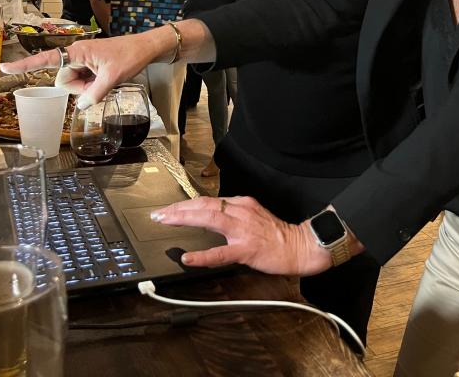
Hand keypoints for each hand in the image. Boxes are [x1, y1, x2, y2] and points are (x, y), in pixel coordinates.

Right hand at [0, 29, 172, 107]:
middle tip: (101, 80)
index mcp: (77, 51)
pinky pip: (83, 82)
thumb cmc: (130, 56)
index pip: (45, 60)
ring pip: (73, 83)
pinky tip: (105, 79)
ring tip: (106, 78)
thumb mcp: (113, 77)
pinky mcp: (89, 65)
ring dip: (88, 87)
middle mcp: (75, 54)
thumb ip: (95, 93)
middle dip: (79, 87)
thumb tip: (81, 106)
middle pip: (63, 80)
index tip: (3, 68)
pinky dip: (92, 85)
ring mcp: (82, 60)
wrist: (145, 48)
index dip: (24, 66)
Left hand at [152, 196, 333, 275]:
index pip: (208, 201)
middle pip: (204, 205)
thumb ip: (234, 214)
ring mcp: (243, 230)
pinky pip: (221, 253)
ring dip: (185, 218)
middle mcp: (240, 212)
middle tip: (158, 214)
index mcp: (241, 204)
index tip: (168, 209)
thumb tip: (212, 216)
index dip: (185, 204)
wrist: (300, 246)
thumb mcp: (254, 215)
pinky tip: (188, 258)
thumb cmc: (278, 235)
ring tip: (166, 221)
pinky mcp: (247, 250)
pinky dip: (203, 255)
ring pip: (209, 219)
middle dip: (178, 208)